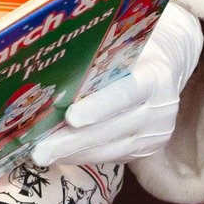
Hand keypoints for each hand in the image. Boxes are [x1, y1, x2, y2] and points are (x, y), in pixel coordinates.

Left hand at [30, 2, 203, 167]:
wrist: (164, 69)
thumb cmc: (131, 51)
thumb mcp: (120, 46)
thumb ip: (99, 60)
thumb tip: (54, 71)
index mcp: (155, 77)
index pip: (126, 93)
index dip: (98, 107)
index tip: (70, 118)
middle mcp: (159, 110)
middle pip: (113, 129)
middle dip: (73, 142)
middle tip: (39, 152)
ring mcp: (154, 134)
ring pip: (111, 149)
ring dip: (73, 154)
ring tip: (41, 156)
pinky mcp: (146, 150)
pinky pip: (112, 157)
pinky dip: (83, 156)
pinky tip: (59, 156)